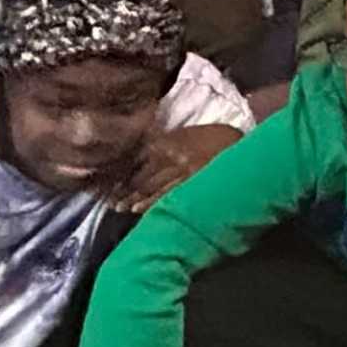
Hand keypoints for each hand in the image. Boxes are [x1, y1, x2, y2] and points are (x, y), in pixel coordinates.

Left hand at [102, 122, 238, 210]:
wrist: (238, 142)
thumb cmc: (209, 139)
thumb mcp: (182, 135)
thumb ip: (161, 145)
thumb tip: (136, 158)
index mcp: (166, 141)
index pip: (136, 158)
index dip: (121, 173)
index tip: (108, 184)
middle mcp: (171, 154)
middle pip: (141, 174)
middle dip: (125, 189)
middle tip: (109, 202)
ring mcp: (182, 168)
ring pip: (152, 185)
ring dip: (134, 198)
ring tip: (120, 208)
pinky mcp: (194, 180)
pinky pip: (169, 193)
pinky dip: (153, 202)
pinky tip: (140, 210)